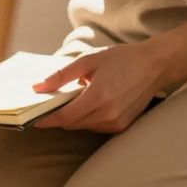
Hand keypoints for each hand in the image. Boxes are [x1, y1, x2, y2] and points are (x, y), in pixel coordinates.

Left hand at [33, 43, 168, 132]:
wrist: (155, 65)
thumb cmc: (121, 59)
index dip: (46, 120)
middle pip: (71, 124)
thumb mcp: (87, 61)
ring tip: (77, 98)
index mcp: (98, 97)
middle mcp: (109, 113)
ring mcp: (117, 122)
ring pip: (83, 126)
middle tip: (52, 101)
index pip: (64, 117)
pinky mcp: (123, 125)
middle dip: (59, 115)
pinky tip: (92, 103)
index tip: (32, 118)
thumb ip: (61, 76)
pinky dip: (88, 118)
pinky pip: (96, 127)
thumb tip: (38, 87)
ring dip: (74, 117)